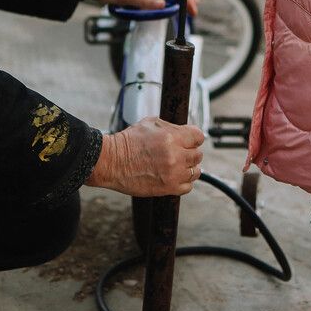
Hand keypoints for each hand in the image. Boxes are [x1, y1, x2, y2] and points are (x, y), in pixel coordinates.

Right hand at [87, 118, 203, 195]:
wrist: (112, 162)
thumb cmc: (128, 142)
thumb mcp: (150, 123)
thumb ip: (171, 127)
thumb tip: (184, 130)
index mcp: (171, 137)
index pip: (198, 136)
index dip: (194, 138)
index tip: (190, 140)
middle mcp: (175, 155)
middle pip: (198, 154)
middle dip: (189, 152)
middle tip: (179, 152)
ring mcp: (173, 173)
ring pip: (196, 171)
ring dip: (188, 168)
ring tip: (177, 165)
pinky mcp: (168, 188)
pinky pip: (188, 186)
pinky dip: (183, 182)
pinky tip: (174, 176)